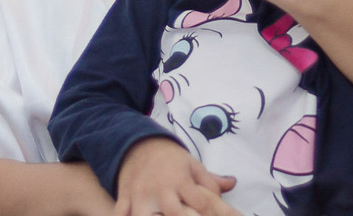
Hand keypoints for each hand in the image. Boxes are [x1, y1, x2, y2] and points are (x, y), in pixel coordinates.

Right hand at [114, 137, 238, 215]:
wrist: (138, 144)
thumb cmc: (170, 160)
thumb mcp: (192, 164)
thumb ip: (211, 180)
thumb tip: (232, 184)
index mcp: (180, 179)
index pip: (201, 203)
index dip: (210, 214)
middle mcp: (161, 188)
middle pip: (174, 212)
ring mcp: (140, 194)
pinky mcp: (124, 197)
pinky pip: (119, 213)